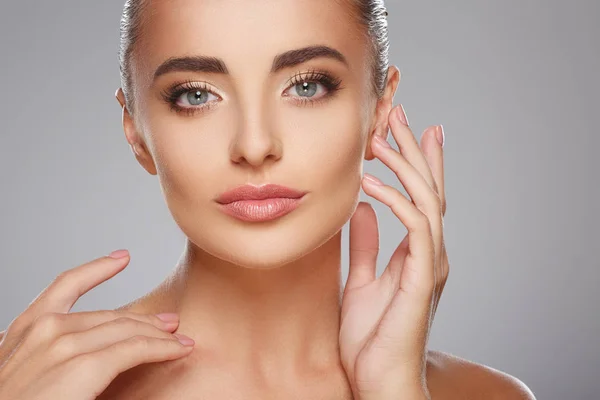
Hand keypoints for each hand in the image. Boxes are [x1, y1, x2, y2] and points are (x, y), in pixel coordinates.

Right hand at [0, 250, 193, 399]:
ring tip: (179, 338)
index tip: (122, 257)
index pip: (65, 287)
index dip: (97, 269)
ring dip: (158, 334)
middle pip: (107, 315)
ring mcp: (61, 345)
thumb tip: (73, 354)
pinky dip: (163, 348)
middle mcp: (42, 330)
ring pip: (126, 330)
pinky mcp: (82, 366)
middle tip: (169, 322)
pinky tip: (179, 349)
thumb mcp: (23, 373)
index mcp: (24, 331)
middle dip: (143, 319)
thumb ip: (43, 355)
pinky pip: (135, 349)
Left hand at [339, 104, 447, 399]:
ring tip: (383, 135)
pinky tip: (371, 182)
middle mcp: (428, 252)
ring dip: (406, 164)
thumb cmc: (371, 338)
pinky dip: (395, 200)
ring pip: (426, 199)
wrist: (379, 380)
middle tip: (399, 113)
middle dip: (413, 149)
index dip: (414, 162)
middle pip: (427, 188)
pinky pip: (414, 227)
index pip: (419, 197)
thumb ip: (365, 246)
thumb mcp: (360, 281)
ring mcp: (429, 263)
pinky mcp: (422, 276)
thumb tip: (361, 210)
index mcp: (415, 252)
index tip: (405, 129)